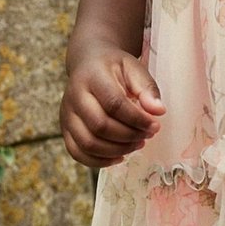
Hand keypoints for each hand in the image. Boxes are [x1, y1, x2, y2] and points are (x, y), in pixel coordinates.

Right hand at [60, 46, 166, 168]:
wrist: (89, 64)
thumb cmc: (115, 68)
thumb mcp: (134, 69)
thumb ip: (147, 89)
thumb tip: (159, 111)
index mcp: (92, 77)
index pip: (114, 104)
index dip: (136, 119)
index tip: (155, 126)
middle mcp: (74, 96)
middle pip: (100, 126)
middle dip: (128, 136)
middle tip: (147, 136)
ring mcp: (67, 114)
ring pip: (88, 143)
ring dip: (117, 150)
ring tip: (137, 144)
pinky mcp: (65, 129)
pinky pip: (77, 153)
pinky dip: (100, 161)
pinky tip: (120, 156)